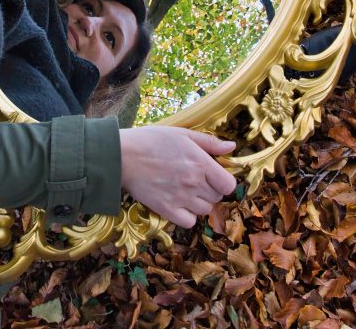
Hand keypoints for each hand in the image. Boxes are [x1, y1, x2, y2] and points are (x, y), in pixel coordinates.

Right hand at [119, 127, 236, 227]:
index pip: (228, 185)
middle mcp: (194, 183)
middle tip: (195, 179)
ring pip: (204, 210)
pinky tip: (178, 203)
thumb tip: (232, 147)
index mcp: (201, 163)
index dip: (223, 181)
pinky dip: (187, 215)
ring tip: (185, 190)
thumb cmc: (151, 140)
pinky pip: (189, 222)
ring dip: (199, 202)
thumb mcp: (183, 134)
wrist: (123, 156)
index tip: (213, 175)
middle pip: (217, 197)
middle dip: (210, 189)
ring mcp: (181, 198)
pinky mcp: (167, 210)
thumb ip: (209, 142)